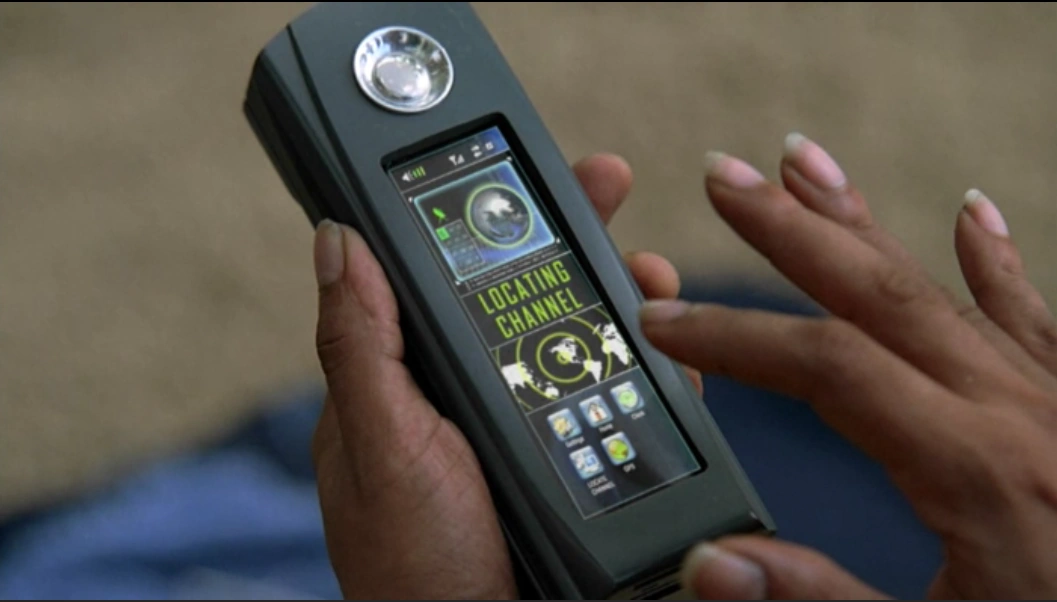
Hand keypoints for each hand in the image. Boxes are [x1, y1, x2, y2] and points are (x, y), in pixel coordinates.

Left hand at [309, 154, 700, 599]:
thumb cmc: (411, 567)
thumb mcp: (381, 447)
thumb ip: (361, 345)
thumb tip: (336, 238)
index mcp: (409, 375)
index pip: (446, 271)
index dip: (488, 214)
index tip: (530, 170)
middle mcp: (465, 392)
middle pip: (521, 293)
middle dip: (569, 239)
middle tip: (611, 196)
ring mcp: (520, 426)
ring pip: (576, 340)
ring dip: (618, 301)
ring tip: (653, 282)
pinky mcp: (569, 459)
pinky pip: (612, 400)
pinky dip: (646, 371)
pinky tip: (672, 359)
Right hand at [638, 134, 1056, 598]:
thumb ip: (822, 600)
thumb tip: (713, 563)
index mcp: (977, 471)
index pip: (828, 369)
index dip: (735, 339)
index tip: (664, 325)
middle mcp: (1018, 413)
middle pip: (879, 293)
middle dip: (791, 230)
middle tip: (726, 177)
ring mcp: (1055, 402)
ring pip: (943, 289)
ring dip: (866, 223)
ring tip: (807, 162)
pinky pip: (1033, 320)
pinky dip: (996, 264)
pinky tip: (972, 213)